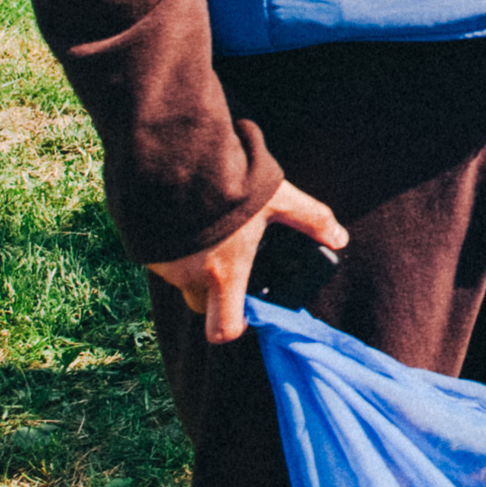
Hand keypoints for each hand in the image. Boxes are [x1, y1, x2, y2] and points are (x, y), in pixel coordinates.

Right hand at [146, 180, 347, 345]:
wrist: (176, 157)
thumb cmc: (230, 182)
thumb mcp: (278, 198)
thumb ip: (311, 219)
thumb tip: (341, 238)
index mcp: (223, 273)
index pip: (223, 329)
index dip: (235, 326)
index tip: (247, 308)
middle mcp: (188, 275)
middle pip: (201, 303)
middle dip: (216, 290)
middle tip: (232, 258)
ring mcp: (162, 263)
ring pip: (181, 275)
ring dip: (194, 262)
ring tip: (212, 227)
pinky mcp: (144, 246)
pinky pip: (162, 257)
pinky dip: (175, 247)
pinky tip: (188, 218)